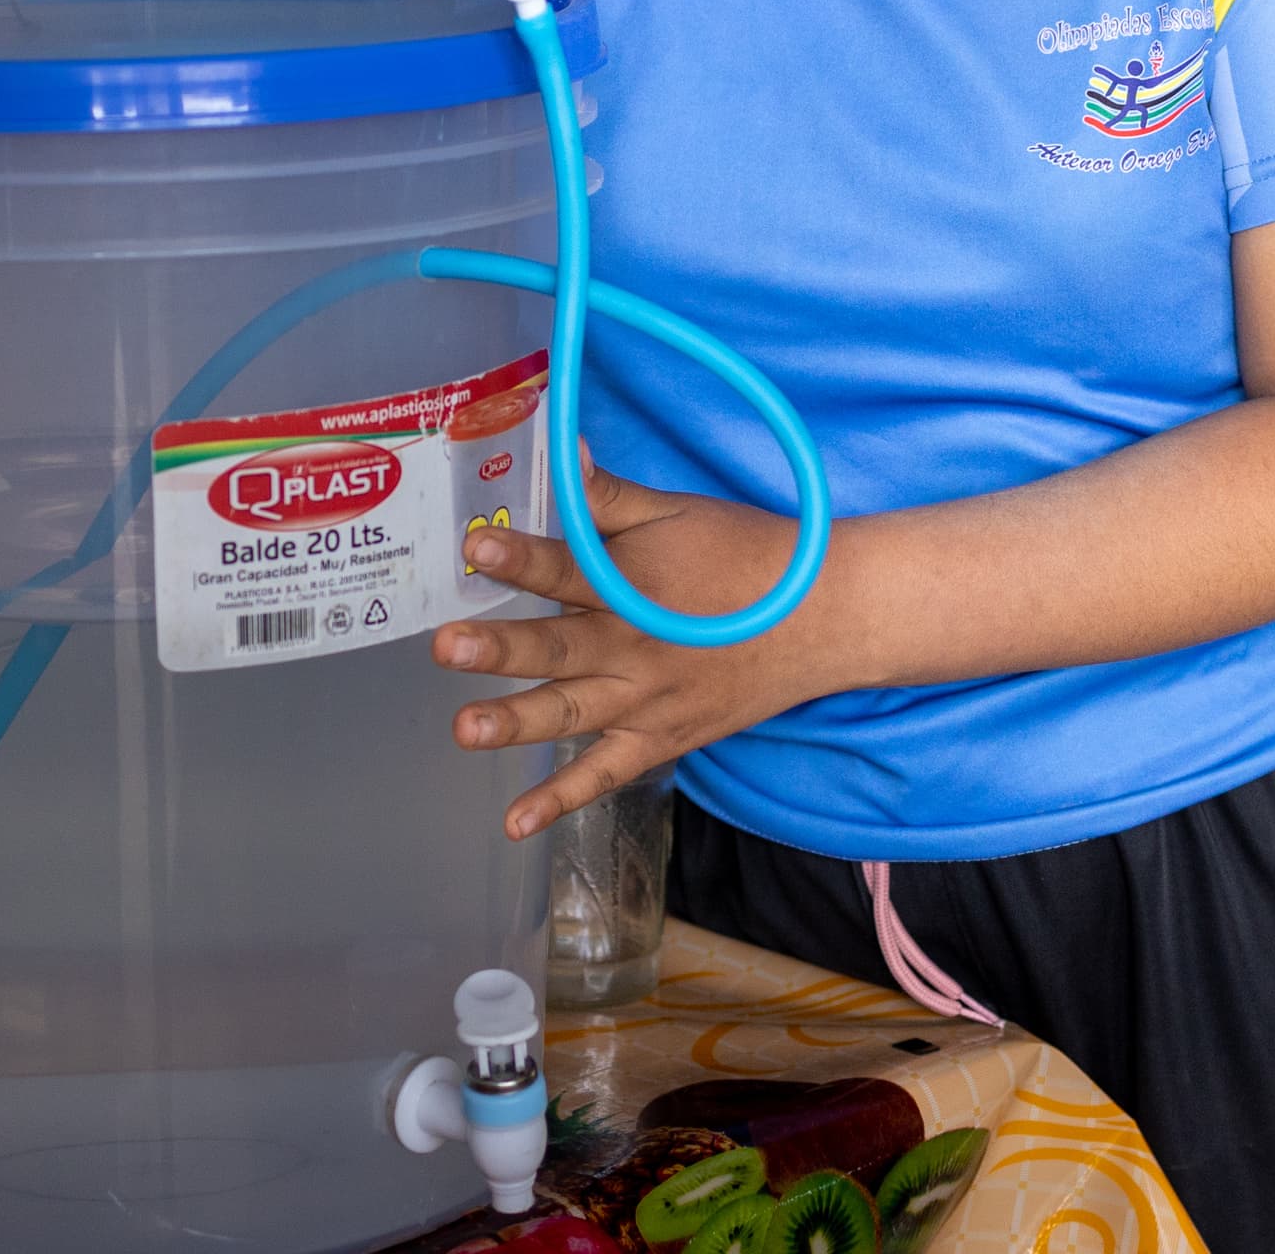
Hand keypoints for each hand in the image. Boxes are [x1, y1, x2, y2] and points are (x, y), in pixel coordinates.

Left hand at [430, 465, 842, 838]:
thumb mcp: (677, 512)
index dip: (521, 559)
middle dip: (502, 649)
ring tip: (465, 728)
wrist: (824, 617)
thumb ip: (608, 496)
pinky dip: (562, 801)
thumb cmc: (746, 555)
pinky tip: (515, 822)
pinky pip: (605, 775)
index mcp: (635, 585)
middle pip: (560, 650)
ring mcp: (647, 702)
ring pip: (572, 715)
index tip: (475, 548)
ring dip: (517, 723)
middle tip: (450, 646)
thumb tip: (561, 451)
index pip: (568, 569)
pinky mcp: (661, 739)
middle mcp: (635, 649)